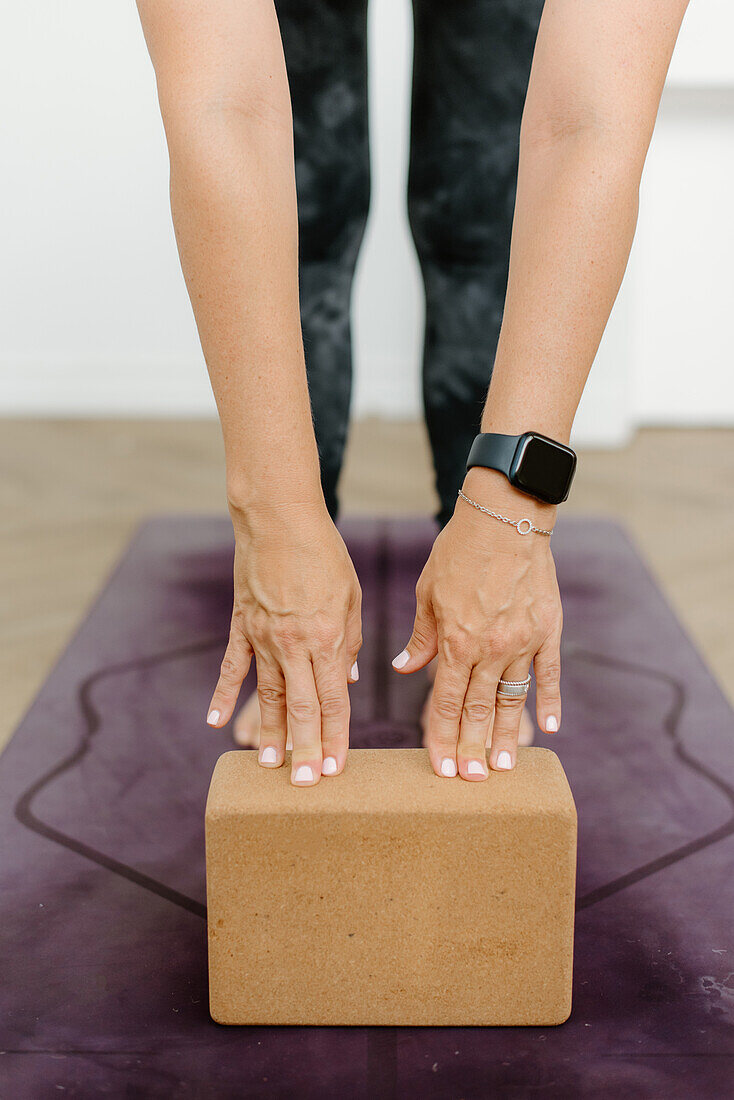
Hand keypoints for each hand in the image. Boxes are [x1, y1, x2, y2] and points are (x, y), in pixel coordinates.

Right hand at [206, 500, 361, 785]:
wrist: (279, 518)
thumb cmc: (324, 554)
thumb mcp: (351, 596)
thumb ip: (348, 642)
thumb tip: (348, 681)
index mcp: (326, 638)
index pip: (333, 699)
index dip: (335, 736)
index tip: (335, 767)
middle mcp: (293, 643)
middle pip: (300, 707)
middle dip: (304, 748)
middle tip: (304, 784)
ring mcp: (262, 636)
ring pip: (266, 695)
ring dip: (268, 733)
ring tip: (268, 766)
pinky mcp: (241, 625)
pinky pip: (231, 667)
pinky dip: (222, 696)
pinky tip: (215, 722)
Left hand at [392, 468, 561, 779]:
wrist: (505, 516)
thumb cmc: (459, 551)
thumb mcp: (427, 592)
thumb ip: (421, 637)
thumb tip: (403, 668)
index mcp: (456, 642)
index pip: (444, 703)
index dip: (441, 738)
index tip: (441, 767)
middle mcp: (490, 649)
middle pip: (478, 711)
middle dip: (472, 750)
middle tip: (471, 781)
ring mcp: (523, 642)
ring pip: (512, 700)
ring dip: (507, 736)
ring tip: (504, 768)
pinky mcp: (549, 631)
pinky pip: (549, 675)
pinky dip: (549, 702)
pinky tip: (548, 729)